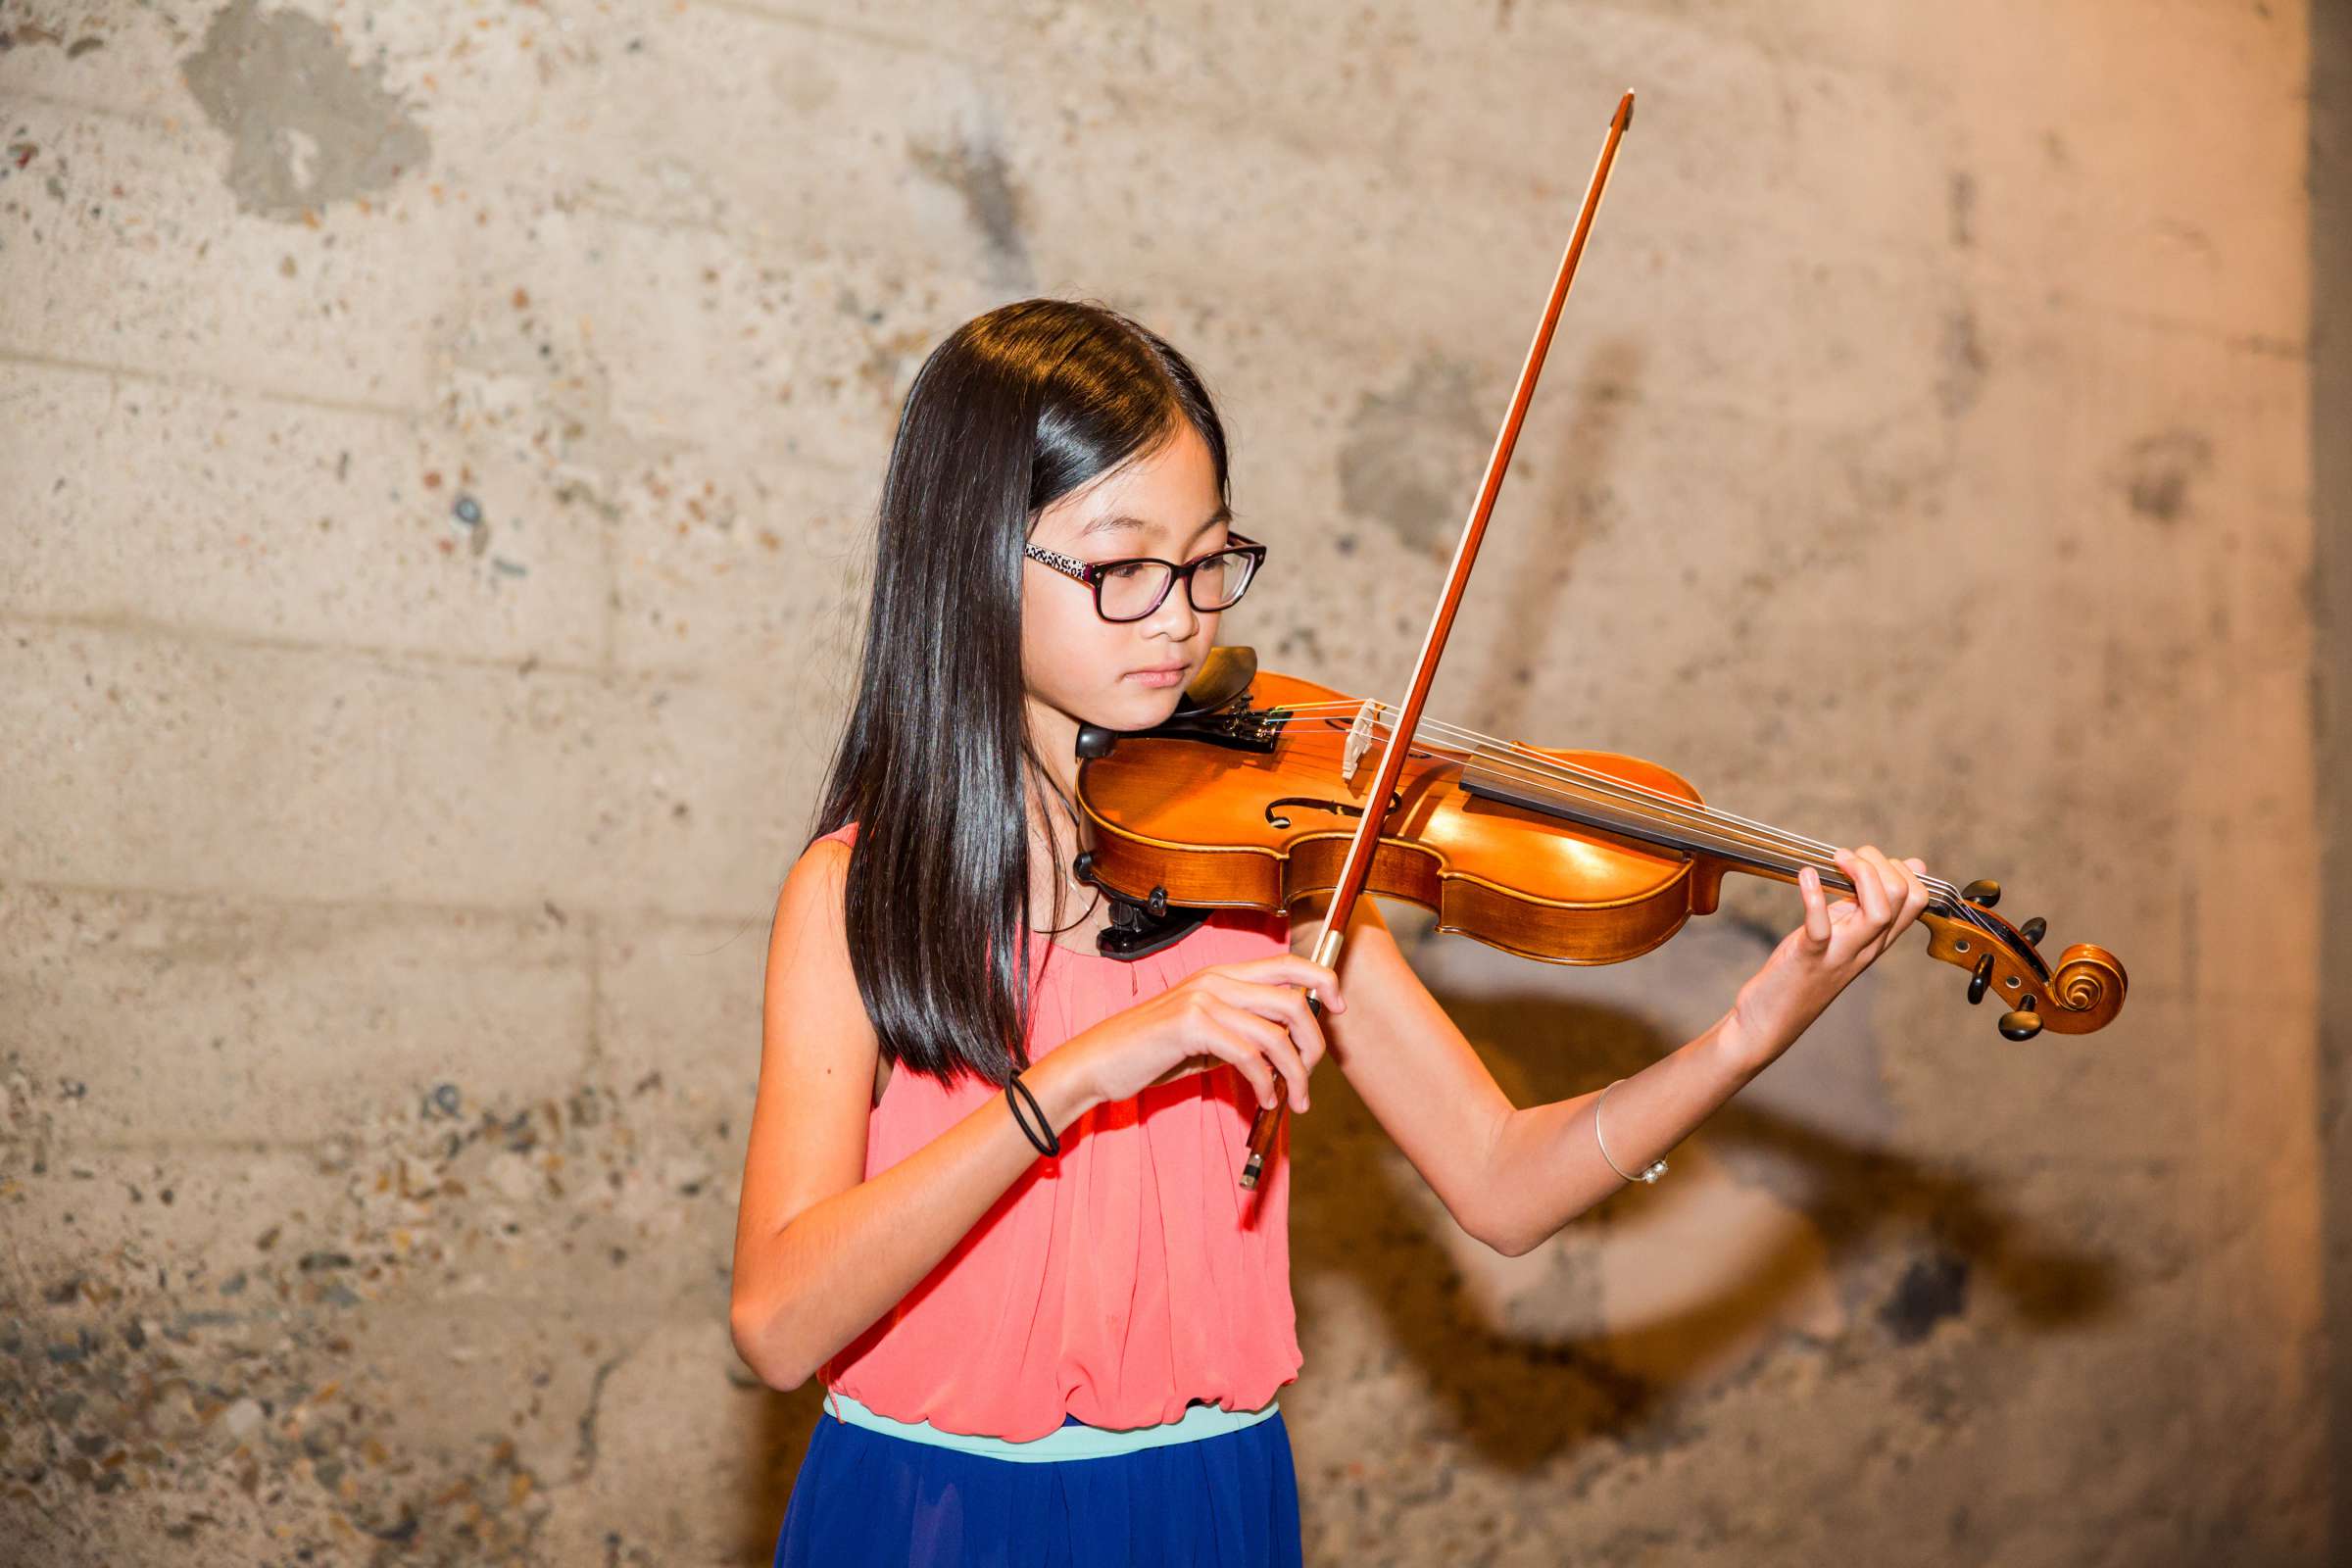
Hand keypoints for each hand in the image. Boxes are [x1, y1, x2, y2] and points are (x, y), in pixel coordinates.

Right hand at [1070, 955, 1344, 1114]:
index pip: (1288, 963)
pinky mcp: (1191, 1026)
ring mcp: (1203, 999)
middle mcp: (1216, 980)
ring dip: (1294, 1074)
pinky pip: (1249, 1055)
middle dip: (1313, 1043)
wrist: (1099, 1062)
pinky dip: (1264, 1082)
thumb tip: (1289, 1051)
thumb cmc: (1153, 1052)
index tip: (1339, 1008)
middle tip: (1309, 1077)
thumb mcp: (1206, 1036)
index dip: (1323, 980)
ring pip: (1275, 1033)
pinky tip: (1263, 1098)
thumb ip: (1244, 1032)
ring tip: (1293, 1100)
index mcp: (1222, 975)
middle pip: (1293, 1000)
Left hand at [1727, 845, 1931, 1071]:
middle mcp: (1867, 947)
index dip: (1900, 870)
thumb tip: (1910, 866)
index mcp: (1877, 940)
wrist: (1770, 1019)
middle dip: (1882, 864)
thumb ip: (1869, 904)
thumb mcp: (1843, 933)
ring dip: (1862, 875)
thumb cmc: (1804, 971)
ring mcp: (1840, 954)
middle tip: (1848, 857)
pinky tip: (1806, 875)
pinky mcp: (1808, 958)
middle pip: (1904, 899)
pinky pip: (1821, 927)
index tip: (1868, 860)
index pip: (1918, 900)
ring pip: (1879, 913)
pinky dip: (1815, 897)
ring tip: (1837, 860)